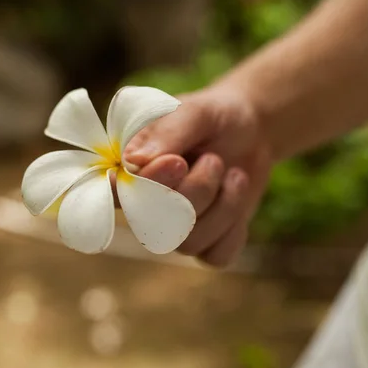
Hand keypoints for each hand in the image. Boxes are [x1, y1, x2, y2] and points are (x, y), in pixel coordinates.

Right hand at [123, 88, 272, 267]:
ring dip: (221, 204)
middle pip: (155, 224)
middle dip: (196, 190)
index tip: (176, 163)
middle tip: (214, 159)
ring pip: (187, 242)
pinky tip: (236, 195)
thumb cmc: (213, 116)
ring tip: (231, 172)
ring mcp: (173, 230)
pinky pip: (215, 255)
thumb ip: (166, 133)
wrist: (251, 129)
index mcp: (129, 170)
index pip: (116, 193)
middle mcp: (144, 206)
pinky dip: (234, 227)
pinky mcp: (205, 244)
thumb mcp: (195, 112)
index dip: (141, 188)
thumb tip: (134, 161)